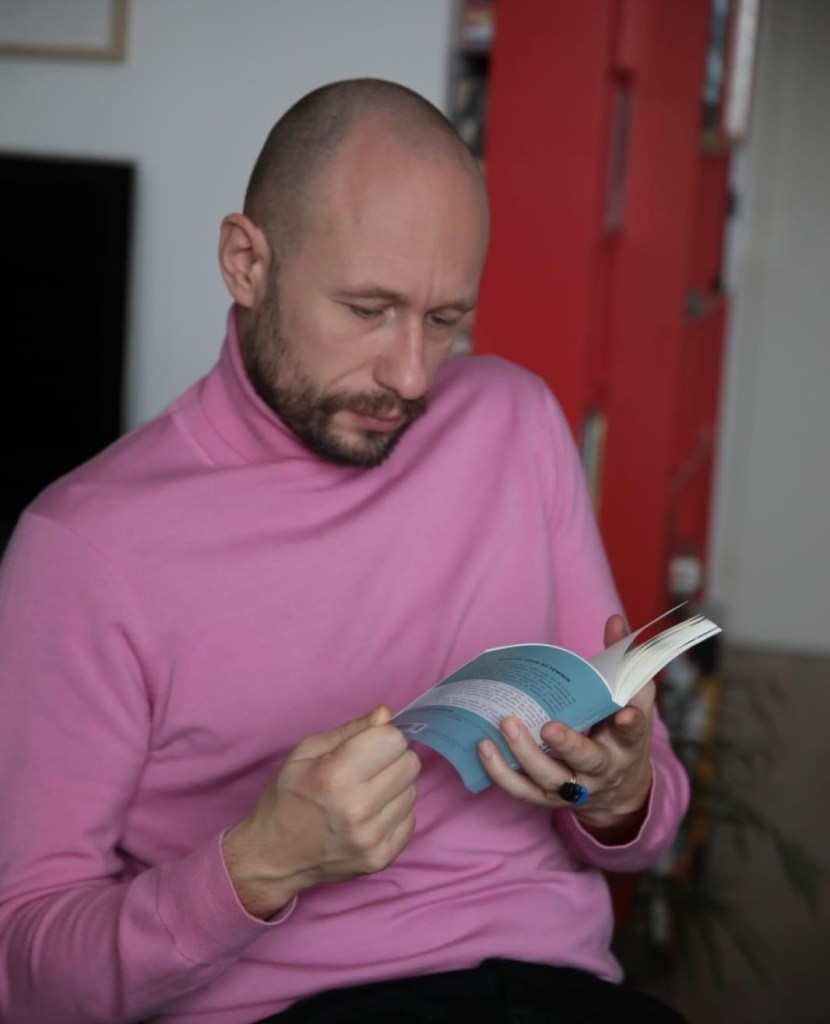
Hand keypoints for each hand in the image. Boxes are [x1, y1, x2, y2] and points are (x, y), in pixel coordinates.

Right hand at [222, 705, 419, 918]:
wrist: (274, 857)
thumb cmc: (287, 797)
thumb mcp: (305, 752)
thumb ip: (350, 730)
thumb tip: (386, 714)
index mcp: (336, 776)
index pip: (394, 740)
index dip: (381, 737)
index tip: (367, 746)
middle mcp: (358, 809)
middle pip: (410, 764)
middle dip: (391, 759)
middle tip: (367, 769)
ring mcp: (371, 838)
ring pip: (412, 791)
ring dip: (394, 788)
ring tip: (365, 794)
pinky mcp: (381, 859)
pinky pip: (410, 820)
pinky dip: (393, 814)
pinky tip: (370, 816)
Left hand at [477, 614, 654, 840]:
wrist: (619, 791)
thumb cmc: (621, 733)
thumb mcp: (632, 700)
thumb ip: (623, 662)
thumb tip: (614, 620)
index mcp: (627, 744)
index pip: (633, 733)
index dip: (630, 723)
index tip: (626, 714)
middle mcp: (603, 770)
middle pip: (587, 760)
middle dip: (568, 744)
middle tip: (547, 725)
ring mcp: (574, 787)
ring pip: (549, 778)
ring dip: (525, 754)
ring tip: (505, 725)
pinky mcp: (548, 797)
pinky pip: (522, 790)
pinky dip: (500, 772)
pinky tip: (483, 747)